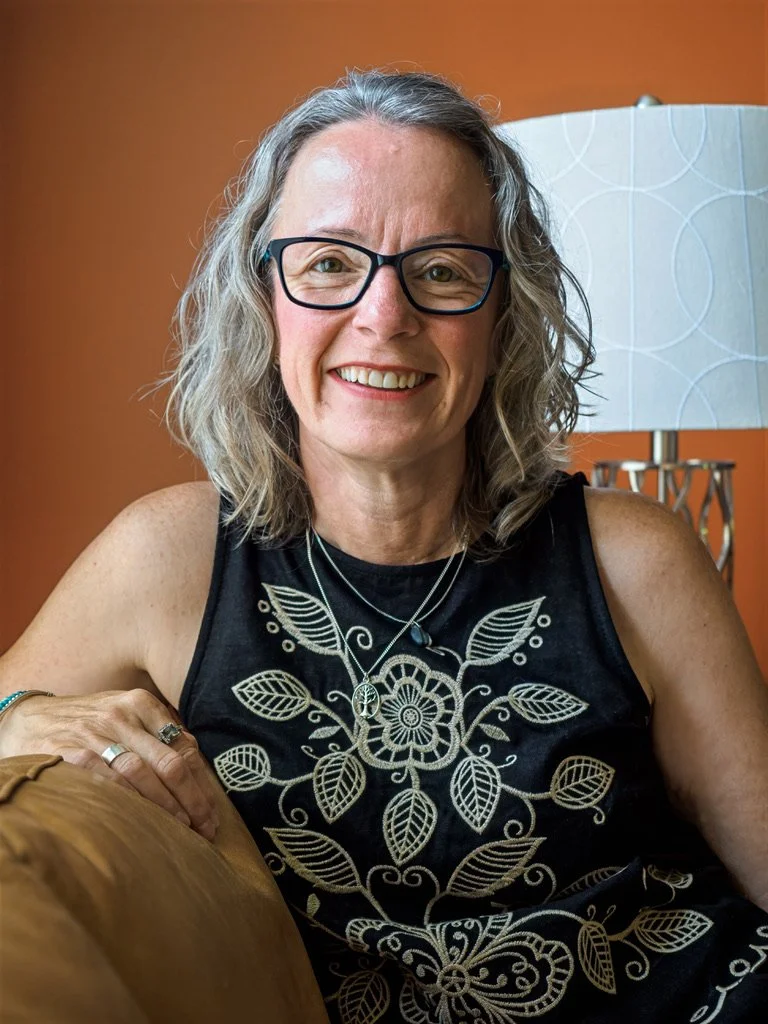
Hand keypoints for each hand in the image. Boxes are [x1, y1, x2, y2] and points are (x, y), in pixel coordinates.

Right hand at [0, 689, 218, 839]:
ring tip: (182, 830)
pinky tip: (143, 821)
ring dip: (166, 806)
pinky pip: (108, 782)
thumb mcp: (124, 713)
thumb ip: (157, 733)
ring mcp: (96, 734)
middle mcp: (122, 716)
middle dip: (193, 800)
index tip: (212, 812)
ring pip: (143, 774)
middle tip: (206, 828)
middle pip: (170, 762)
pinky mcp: (71, 754)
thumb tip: (196, 766)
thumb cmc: (88, 721)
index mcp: (142, 704)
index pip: (183, 747)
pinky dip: (130, 803)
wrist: (29, 718)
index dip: (202, 783)